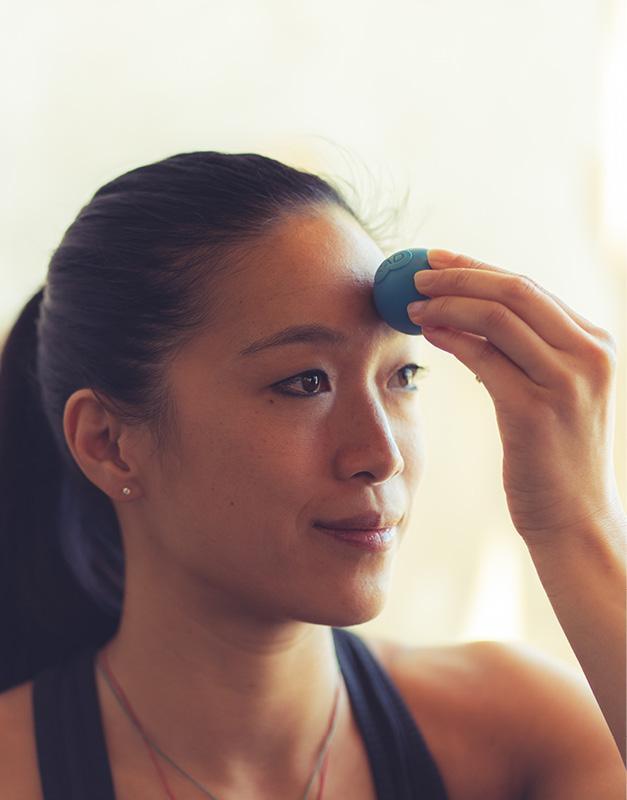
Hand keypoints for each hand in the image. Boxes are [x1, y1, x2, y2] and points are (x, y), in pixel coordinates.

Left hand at [407, 249, 622, 542]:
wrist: (575, 519)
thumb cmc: (554, 457)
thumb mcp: (550, 393)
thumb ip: (523, 352)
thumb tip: (464, 316)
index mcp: (594, 343)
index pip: (529, 288)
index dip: (477, 268)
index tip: (437, 261)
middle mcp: (588, 354)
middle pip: (514, 291)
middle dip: (458, 275)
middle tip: (415, 274)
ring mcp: (566, 381)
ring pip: (497, 317)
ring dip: (447, 304)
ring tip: (411, 305)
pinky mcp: (535, 411)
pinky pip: (484, 359)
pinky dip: (451, 339)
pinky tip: (427, 335)